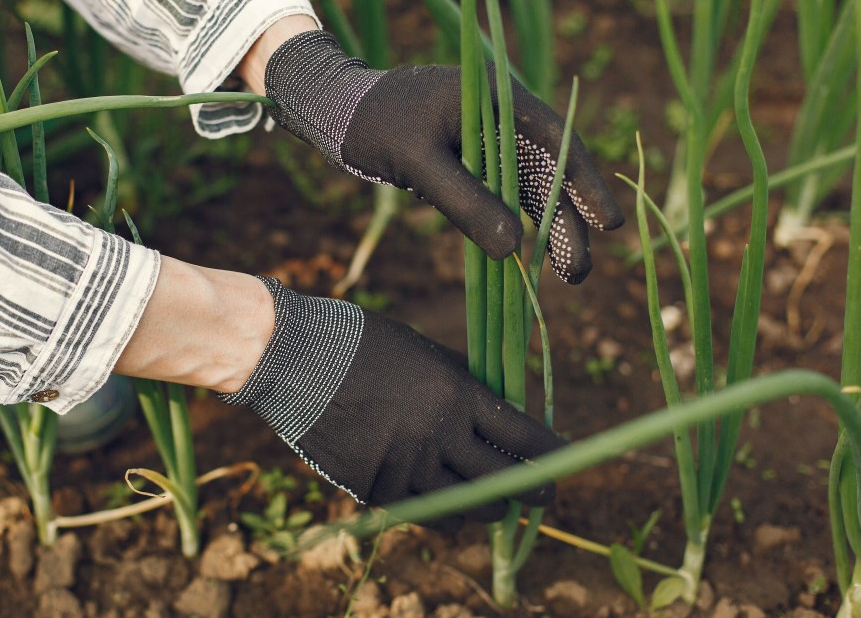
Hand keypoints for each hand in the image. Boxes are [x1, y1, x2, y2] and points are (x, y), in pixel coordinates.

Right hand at [222, 278, 565, 527]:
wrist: (296, 359)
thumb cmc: (364, 344)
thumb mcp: (425, 353)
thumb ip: (465, 385)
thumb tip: (503, 410)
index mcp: (457, 395)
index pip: (525, 437)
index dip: (552, 455)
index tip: (564, 462)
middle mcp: (438, 436)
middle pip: (504, 482)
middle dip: (531, 491)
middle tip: (542, 495)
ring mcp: (405, 467)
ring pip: (466, 507)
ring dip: (486, 507)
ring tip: (492, 503)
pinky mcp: (374, 488)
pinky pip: (422, 515)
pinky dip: (441, 514)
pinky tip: (449, 509)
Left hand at [263, 30, 623, 282]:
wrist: (337, 110)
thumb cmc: (375, 126)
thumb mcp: (419, 163)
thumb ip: (465, 201)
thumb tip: (514, 248)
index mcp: (497, 98)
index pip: (557, 140)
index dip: (585, 183)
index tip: (607, 223)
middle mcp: (502, 116)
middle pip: (548, 172)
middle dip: (568, 222)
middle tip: (579, 272)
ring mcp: (487, 139)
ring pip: (529, 188)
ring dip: (548, 229)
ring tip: (567, 274)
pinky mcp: (471, 160)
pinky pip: (503, 194)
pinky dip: (517, 223)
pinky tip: (529, 257)